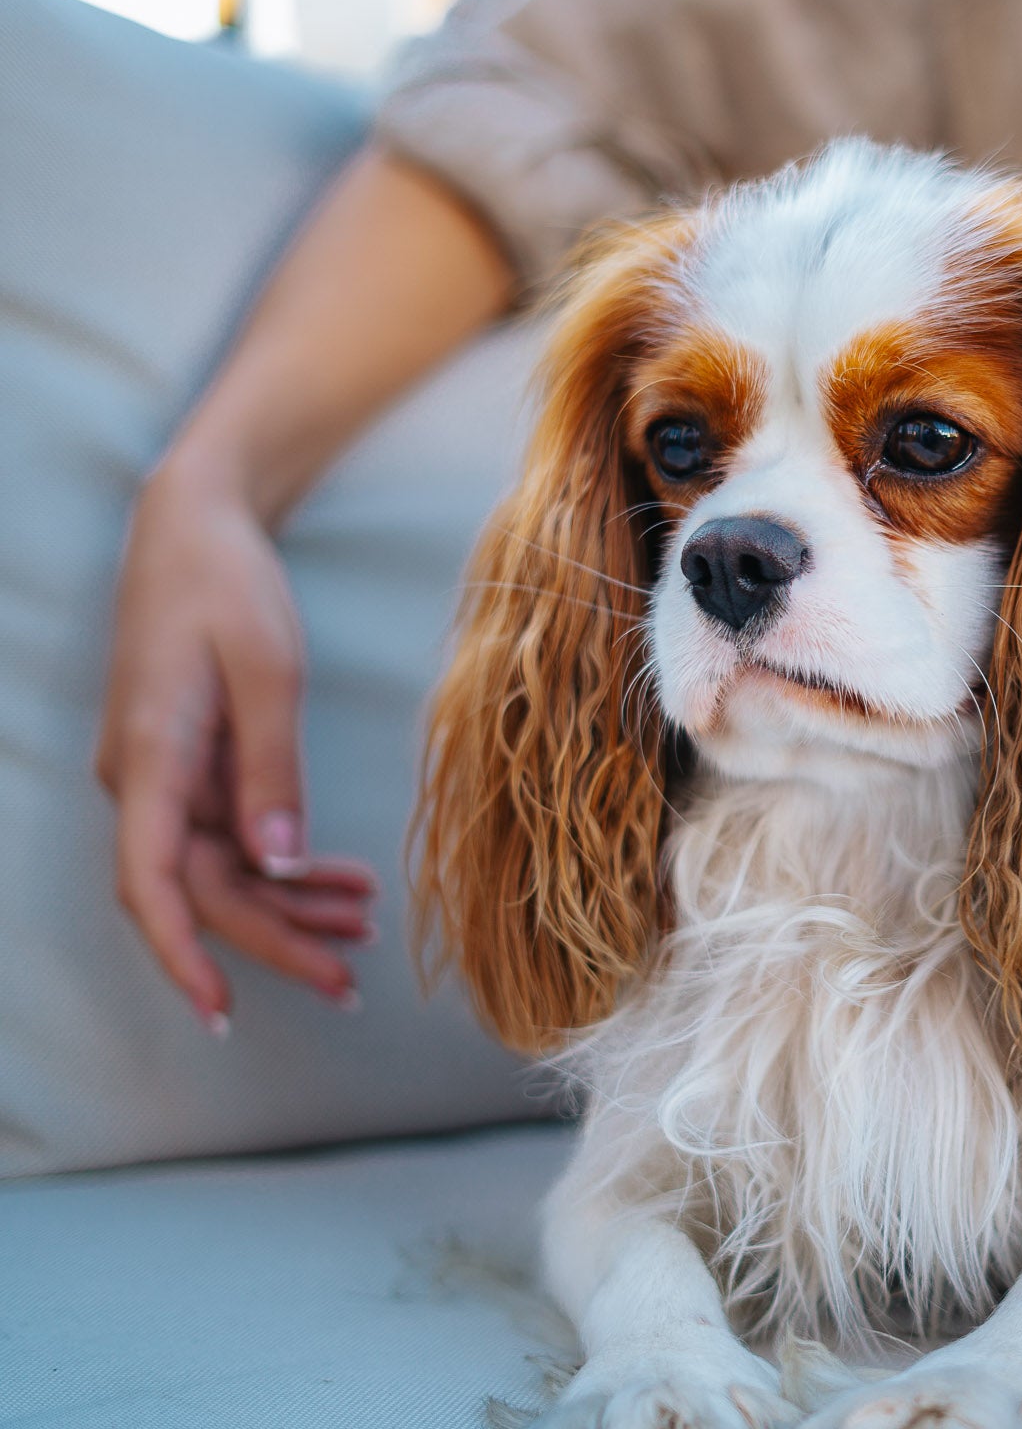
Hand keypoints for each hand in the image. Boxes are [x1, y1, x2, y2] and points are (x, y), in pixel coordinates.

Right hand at [96, 461, 375, 1032]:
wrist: (193, 526)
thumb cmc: (226, 586)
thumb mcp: (267, 669)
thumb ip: (271, 769)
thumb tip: (278, 864)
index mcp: (149, 759)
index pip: (150, 881)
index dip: (184, 953)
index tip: (221, 1009)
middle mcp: (143, 779)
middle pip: (200, 890)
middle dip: (273, 943)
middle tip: (349, 984)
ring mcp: (163, 776)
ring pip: (220, 871)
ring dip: (288, 908)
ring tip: (364, 931)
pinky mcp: (189, 767)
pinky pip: (231, 837)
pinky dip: (286, 865)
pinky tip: (342, 884)